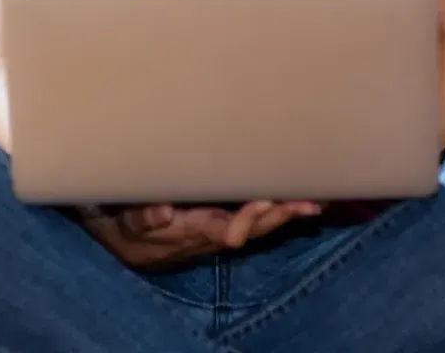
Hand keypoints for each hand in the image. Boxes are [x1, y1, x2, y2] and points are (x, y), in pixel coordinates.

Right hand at [82, 200, 322, 269]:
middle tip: (308, 201)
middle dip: (281, 216)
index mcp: (195, 231)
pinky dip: (279, 210)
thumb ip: (143, 217)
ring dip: (287, 214)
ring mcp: (223, 228)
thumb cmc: (131, 226)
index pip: (228, 230)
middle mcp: (215, 233)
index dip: (248, 219)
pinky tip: (301, 201)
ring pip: (262, 225)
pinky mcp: (226, 219)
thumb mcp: (129, 222)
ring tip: (315, 201)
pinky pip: (259, 218)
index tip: (263, 200)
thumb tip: (161, 211)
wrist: (131, 244)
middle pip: (255, 229)